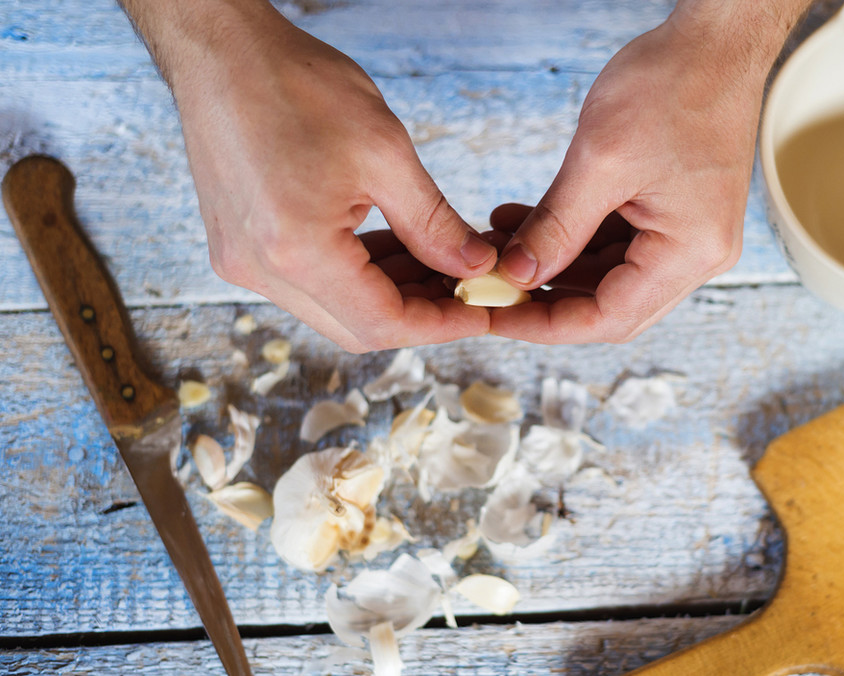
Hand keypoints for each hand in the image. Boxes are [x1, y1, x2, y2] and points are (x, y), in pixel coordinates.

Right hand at [166, 7, 494, 350]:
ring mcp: (242, 262)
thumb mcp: (385, 152)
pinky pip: (308, 284)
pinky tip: (393, 247)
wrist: (221, 52)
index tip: (483, 311)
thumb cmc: (297, 85)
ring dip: (388, 294)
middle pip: (356, 329)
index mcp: (296, 250)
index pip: (383, 322)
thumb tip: (474, 265)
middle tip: (466, 286)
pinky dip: (355, 275)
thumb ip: (433, 223)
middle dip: (418, 314)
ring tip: (438, 262)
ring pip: (333, 310)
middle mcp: (260, 269)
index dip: (441, 324)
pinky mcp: (238, 248)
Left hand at [489, 7, 788, 342]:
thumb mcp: (600, 159)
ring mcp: (690, 236)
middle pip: (612, 306)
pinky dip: (573, 239)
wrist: (715, 41)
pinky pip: (618, 245)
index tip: (495, 314)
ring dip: (554, 265)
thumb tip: (517, 273)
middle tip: (491, 285)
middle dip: (547, 298)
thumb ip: (557, 226)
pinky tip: (529, 221)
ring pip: (609, 277)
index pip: (610, 317)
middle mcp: (699, 255)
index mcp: (692, 251)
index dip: (546, 324)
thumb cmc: (674, 84)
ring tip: (500, 241)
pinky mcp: (676, 216)